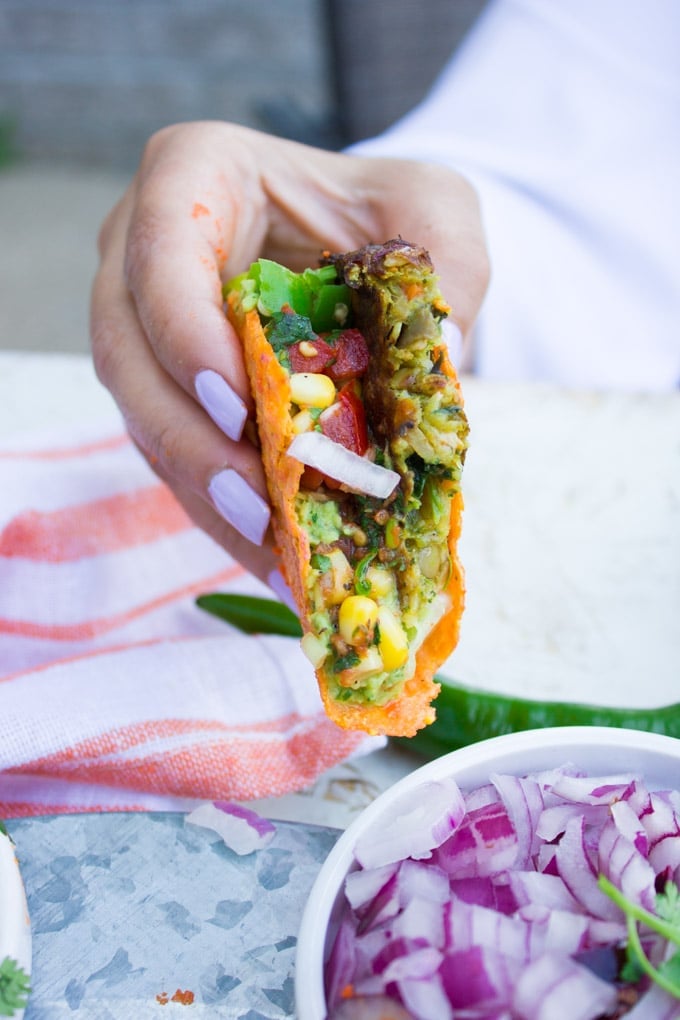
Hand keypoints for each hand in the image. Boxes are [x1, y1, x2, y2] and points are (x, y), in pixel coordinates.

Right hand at [90, 121, 488, 589]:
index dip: (185, 333)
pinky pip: (178, 456)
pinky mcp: (168, 392)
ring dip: (206, 494)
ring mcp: (147, 328)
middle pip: (128, 352)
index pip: (163, 252)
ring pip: (144, 419)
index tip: (238, 407)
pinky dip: (225, 513)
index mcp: (196, 177)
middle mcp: (144, 252)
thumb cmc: (387, 212)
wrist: (358, 241)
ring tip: (277, 559)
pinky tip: (281, 563)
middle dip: (190, 440)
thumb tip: (441, 361)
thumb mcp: (435, 209)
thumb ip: (446, 265)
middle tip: (257, 505)